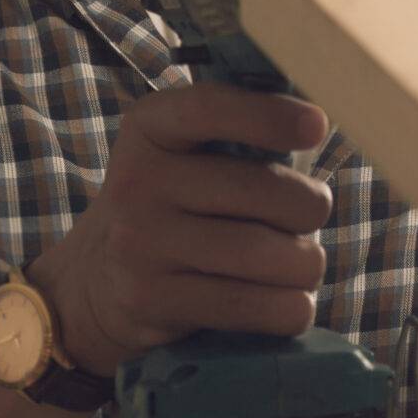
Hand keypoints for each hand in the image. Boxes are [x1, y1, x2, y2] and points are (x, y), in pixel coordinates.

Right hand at [27, 85, 334, 373]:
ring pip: (262, 253)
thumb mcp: (188, 154)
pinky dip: (288, 309)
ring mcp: (139, 243)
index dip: (268, 116)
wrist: (96, 281)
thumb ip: (244, 133)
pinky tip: (293, 305)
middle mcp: (137, 181)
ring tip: (304, 265)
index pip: (210, 108)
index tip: (318, 126)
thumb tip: (320, 124)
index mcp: (150, 128)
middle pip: (259, 190)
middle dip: (310, 206)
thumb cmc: (179, 205)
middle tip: (313, 215)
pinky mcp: (150, 299)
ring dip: (306, 264)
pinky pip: (247, 305)